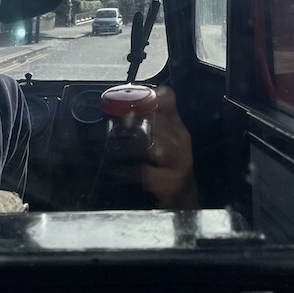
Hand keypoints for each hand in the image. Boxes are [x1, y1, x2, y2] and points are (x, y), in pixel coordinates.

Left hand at [106, 85, 198, 208]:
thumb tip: (111, 111)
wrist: (184, 198)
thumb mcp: (161, 141)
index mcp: (176, 125)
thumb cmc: (166, 165)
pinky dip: (127, 171)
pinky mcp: (171, 183)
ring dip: (127, 145)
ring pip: (151, 145)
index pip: (167, 98)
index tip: (126, 99)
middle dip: (129, 122)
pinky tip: (116, 171)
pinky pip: (145, 172)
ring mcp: (178, 161)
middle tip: (109, 123)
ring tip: (110, 146)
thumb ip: (144, 124)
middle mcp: (180, 139)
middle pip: (155, 121)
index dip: (146, 95)